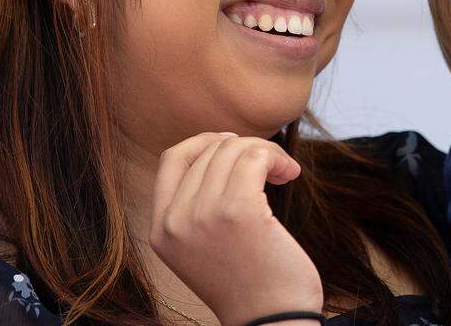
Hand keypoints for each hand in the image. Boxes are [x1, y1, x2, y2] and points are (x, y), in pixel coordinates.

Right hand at [149, 132, 322, 325]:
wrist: (271, 321)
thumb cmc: (249, 283)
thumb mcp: (202, 247)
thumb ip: (196, 207)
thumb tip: (222, 149)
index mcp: (160, 230)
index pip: (172, 159)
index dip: (204, 142)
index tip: (234, 146)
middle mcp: (176, 221)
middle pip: (209, 151)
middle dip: (245, 147)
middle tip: (272, 166)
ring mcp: (205, 215)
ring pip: (234, 149)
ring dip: (266, 152)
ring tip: (284, 172)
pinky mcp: (240, 212)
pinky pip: (255, 158)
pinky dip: (276, 157)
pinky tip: (289, 174)